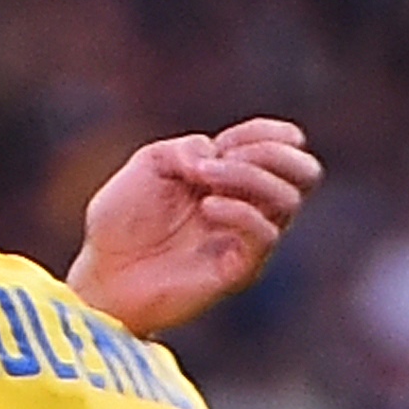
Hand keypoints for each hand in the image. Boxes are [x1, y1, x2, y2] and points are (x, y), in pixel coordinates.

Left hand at [73, 118, 320, 336]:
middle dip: (272, 154)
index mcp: (233, 176)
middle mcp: (250, 206)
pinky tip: (206, 207)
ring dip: (248, 177)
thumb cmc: (120, 223)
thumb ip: (185, 147)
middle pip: (306, 172)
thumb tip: (216, 155)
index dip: (264, 133)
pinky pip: (266, 235)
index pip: (286, 145)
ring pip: (289, 198)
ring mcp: (247, 239)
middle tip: (223, 159)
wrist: (102, 275)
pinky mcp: (240, 269)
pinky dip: (240, 211)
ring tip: (202, 178)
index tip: (221, 143)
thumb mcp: (148, 165)